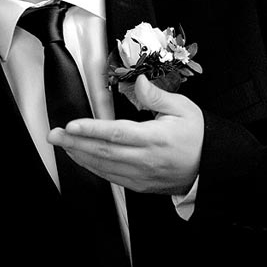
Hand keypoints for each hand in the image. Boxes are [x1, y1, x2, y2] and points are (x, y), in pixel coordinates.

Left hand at [48, 74, 202, 194]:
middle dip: (74, 142)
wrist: (211, 166)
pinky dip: (92, 167)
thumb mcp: (183, 108)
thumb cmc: (198, 136)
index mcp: (156, 138)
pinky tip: (80, 157)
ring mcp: (141, 174)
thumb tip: (138, 82)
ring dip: (79, 155)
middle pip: (103, 151)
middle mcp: (146, 159)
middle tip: (54, 134)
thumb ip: (157, 96)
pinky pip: (110, 177)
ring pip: (103, 166)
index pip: (117, 134)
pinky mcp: (139, 184)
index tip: (71, 125)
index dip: (91, 129)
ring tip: (62, 143)